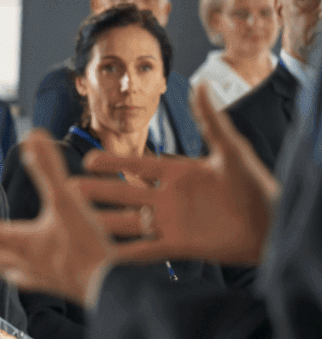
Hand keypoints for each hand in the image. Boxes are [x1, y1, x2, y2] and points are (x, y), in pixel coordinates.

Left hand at [0, 130, 116, 304]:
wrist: (110, 287)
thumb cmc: (87, 245)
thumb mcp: (67, 201)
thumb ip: (48, 169)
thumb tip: (34, 138)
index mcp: (24, 240)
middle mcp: (26, 261)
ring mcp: (41, 278)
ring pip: (8, 271)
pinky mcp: (58, 289)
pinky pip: (30, 284)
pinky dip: (20, 279)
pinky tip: (24, 280)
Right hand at [77, 84, 278, 265]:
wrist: (272, 225)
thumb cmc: (257, 186)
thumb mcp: (231, 150)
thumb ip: (211, 120)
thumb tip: (199, 85)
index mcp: (178, 174)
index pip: (138, 165)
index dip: (114, 163)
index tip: (87, 159)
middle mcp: (168, 198)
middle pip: (124, 194)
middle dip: (96, 192)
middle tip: (67, 189)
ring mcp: (170, 223)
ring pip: (127, 221)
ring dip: (101, 220)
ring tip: (75, 220)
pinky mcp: (177, 246)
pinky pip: (144, 250)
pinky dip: (123, 253)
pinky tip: (102, 254)